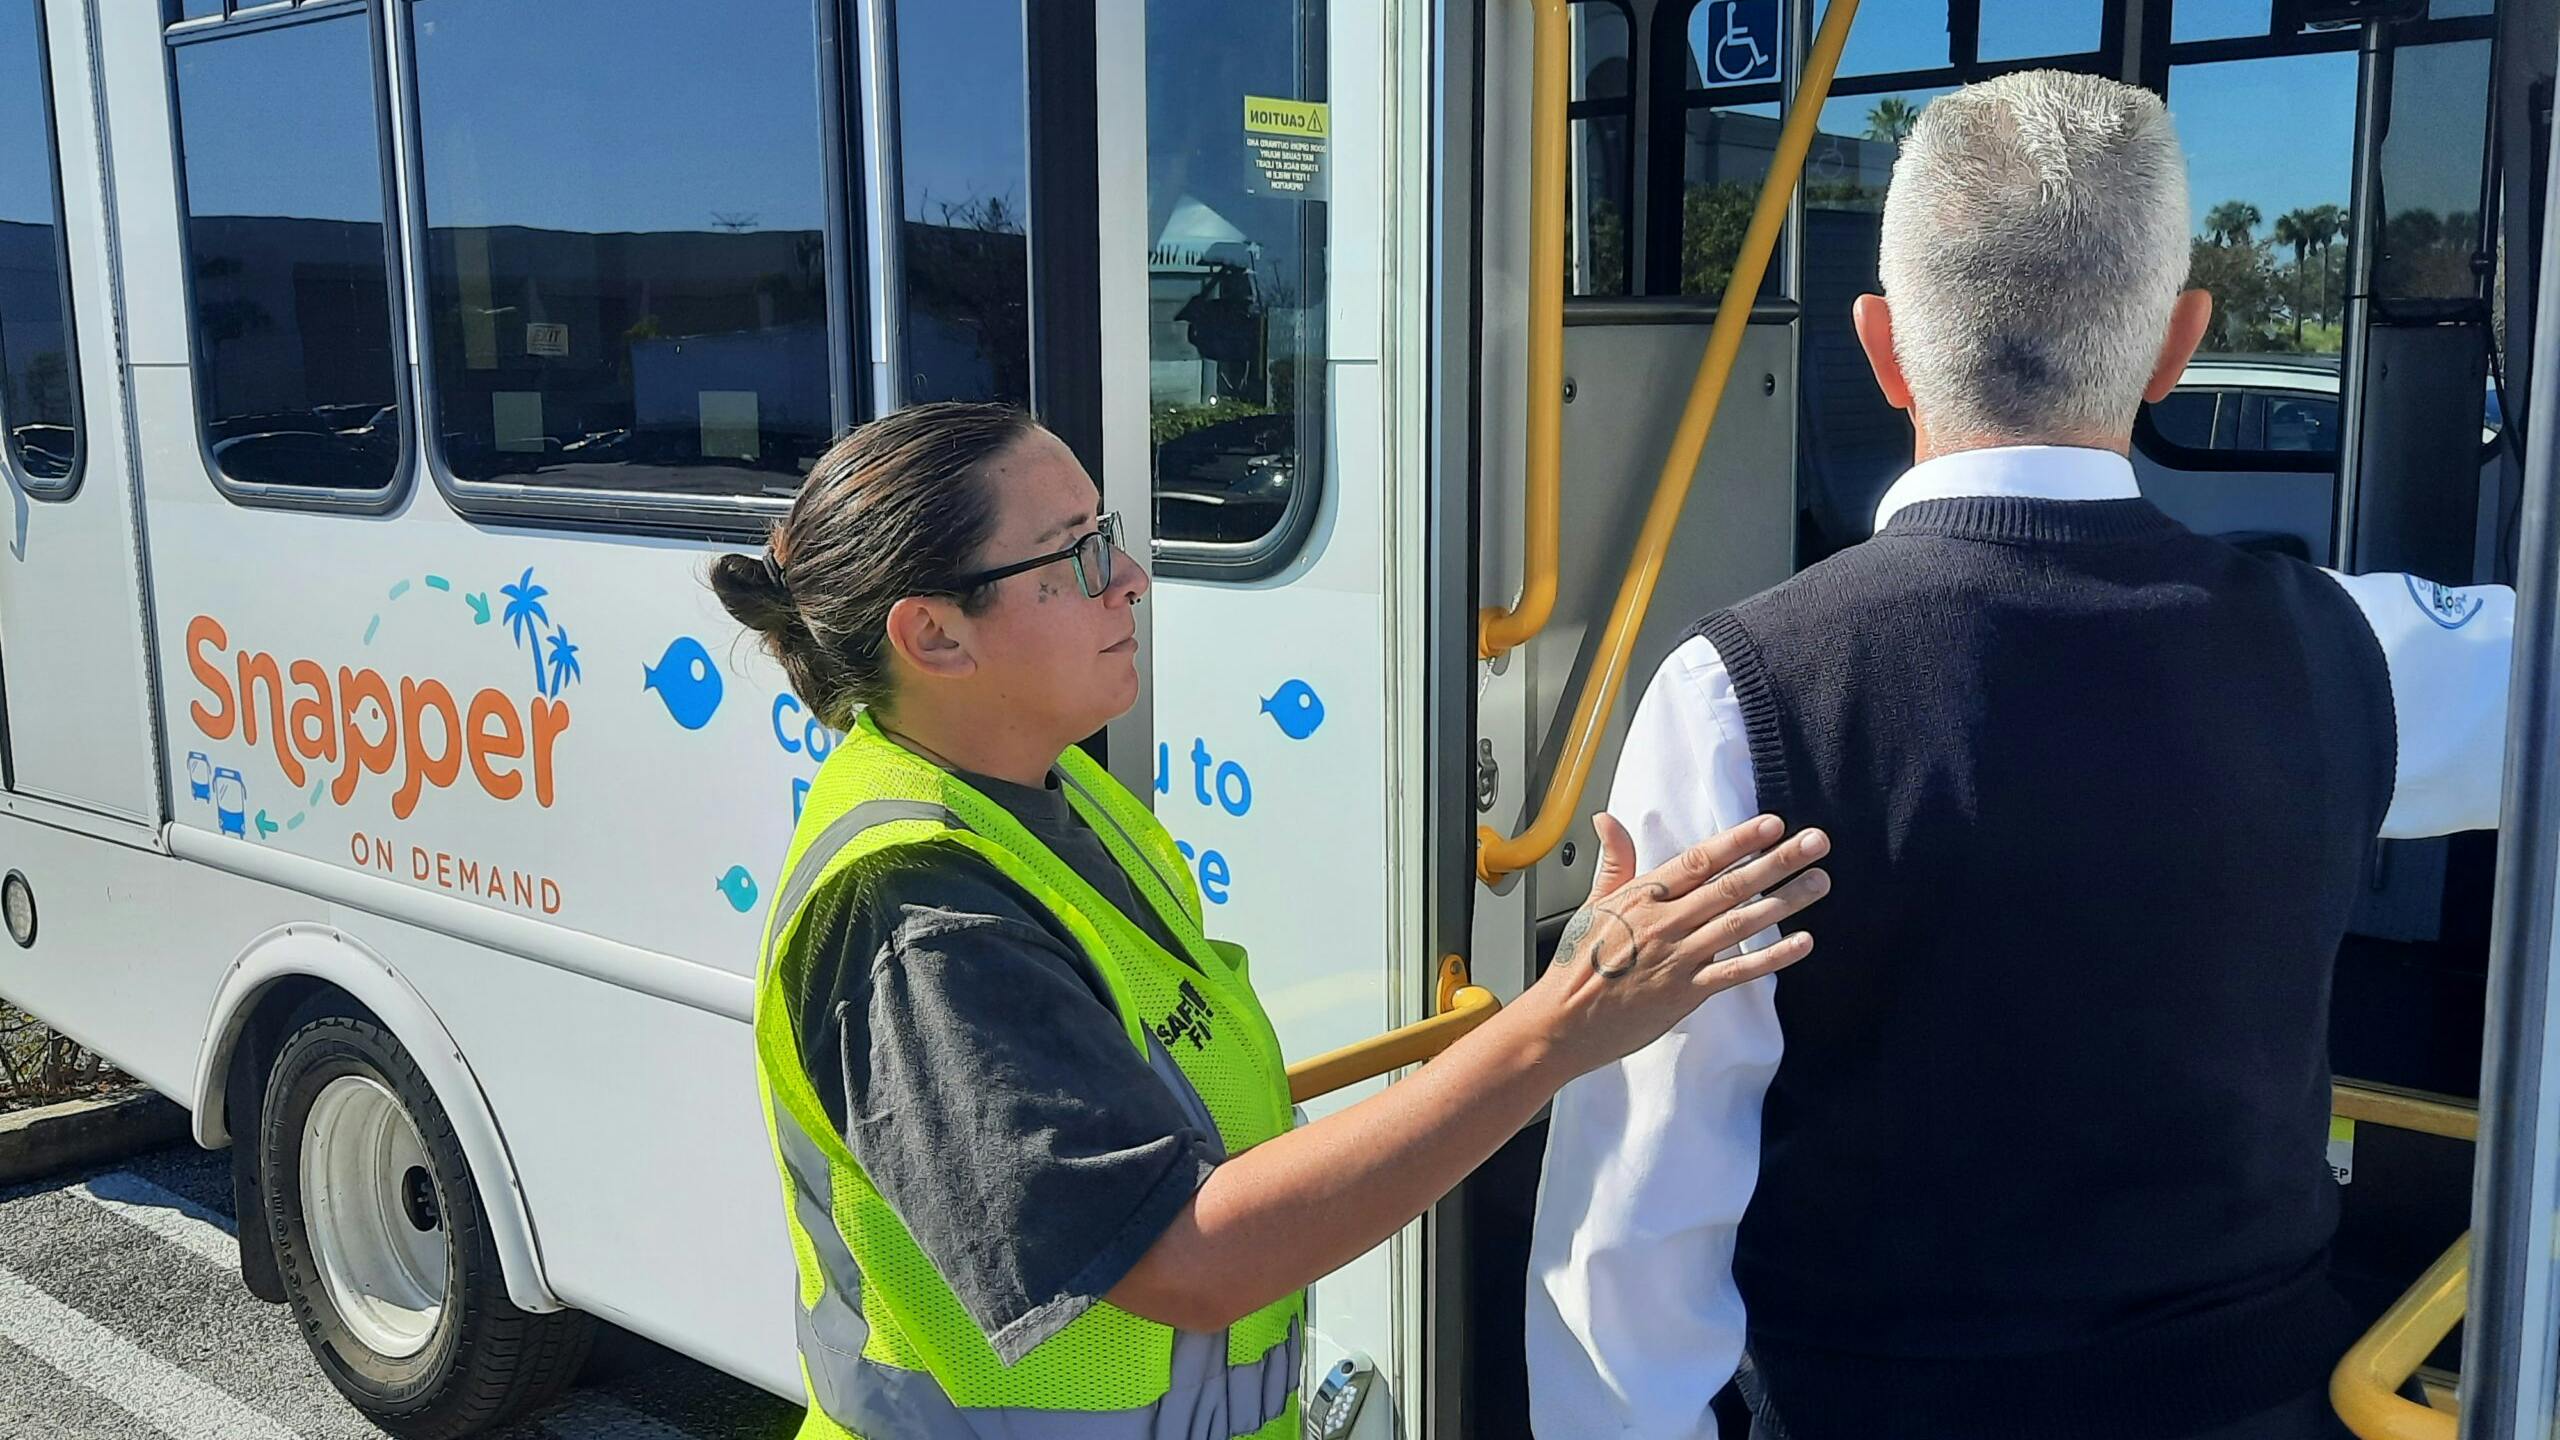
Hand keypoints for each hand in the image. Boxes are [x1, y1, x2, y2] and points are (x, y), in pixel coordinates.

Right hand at [1526, 812, 1828, 1076]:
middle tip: (1815, 842)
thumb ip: (1614, 862)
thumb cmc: (1576, 965)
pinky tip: (1802, 943)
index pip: (1699, 860)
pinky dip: (1771, 958)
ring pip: (1739, 923)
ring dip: (1784, 901)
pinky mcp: (1686, 994)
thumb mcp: (1592, 905)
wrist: (1562, 1022)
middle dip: (1776, 862)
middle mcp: (1664, 922)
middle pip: (1729, 886)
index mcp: (1643, 897)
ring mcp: (1677, 958)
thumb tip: (1608, 821)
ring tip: (1820, 882)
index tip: (1772, 824)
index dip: (1738, 840)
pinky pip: (1736, 972)